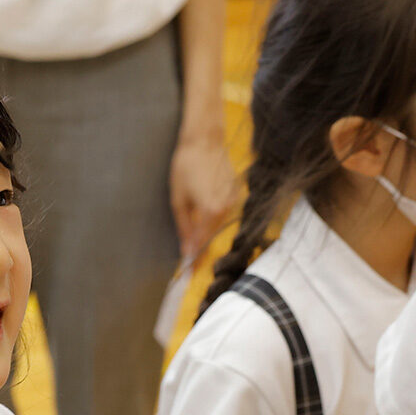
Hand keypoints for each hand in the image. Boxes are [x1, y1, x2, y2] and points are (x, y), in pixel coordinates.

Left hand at [169, 133, 237, 260]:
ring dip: (207, 234)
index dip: (195, 259)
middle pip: (212, 236)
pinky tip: (205, 222)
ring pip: (219, 225)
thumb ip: (185, 227)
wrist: (204, 140)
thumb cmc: (186, 167)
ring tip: (195, 246)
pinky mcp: (236, 193)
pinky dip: (214, 220)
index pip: (203, 243)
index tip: (189, 274)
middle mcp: (227, 208)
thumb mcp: (178, 200)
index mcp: (211, 211)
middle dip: (202, 250)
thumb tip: (187, 250)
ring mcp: (234, 200)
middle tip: (191, 266)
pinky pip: (224, 213)